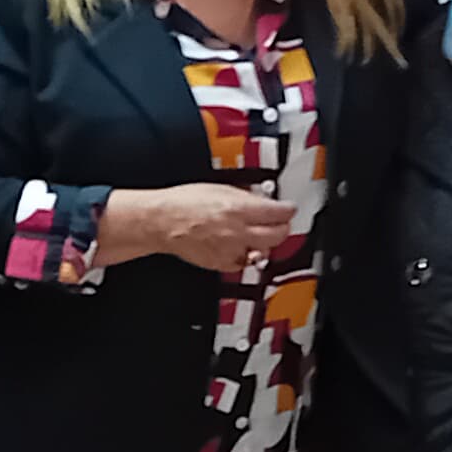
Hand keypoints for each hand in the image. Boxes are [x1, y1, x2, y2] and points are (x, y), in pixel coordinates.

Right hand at [100, 184, 300, 272]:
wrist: (162, 222)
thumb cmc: (183, 204)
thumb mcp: (219, 188)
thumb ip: (245, 196)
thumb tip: (262, 199)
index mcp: (237, 208)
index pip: (279, 212)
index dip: (287, 209)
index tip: (289, 208)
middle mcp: (237, 231)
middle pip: (278, 235)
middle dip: (283, 227)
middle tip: (281, 222)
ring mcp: (231, 250)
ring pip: (264, 251)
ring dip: (265, 243)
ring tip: (260, 234)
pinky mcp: (222, 263)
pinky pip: (245, 263)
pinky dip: (246, 255)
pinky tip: (241, 246)